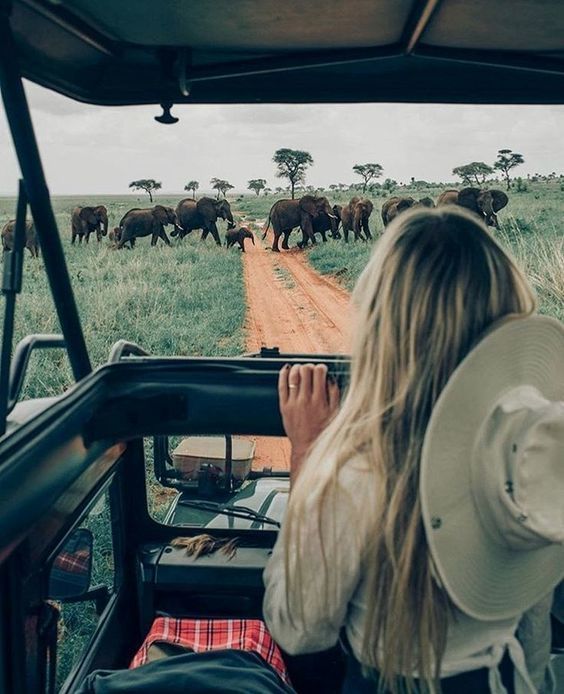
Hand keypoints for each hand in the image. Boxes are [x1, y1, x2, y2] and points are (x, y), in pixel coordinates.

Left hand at [278, 363, 339, 482]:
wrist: (308, 447)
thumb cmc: (323, 432)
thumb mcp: (335, 414)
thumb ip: (334, 394)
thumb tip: (330, 378)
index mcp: (319, 400)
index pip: (319, 373)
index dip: (321, 367)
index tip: (322, 370)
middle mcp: (305, 400)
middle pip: (305, 371)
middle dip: (310, 366)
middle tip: (312, 370)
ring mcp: (293, 403)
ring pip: (293, 376)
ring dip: (297, 368)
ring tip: (301, 368)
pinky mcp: (284, 407)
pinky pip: (281, 386)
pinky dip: (283, 375)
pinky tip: (286, 369)